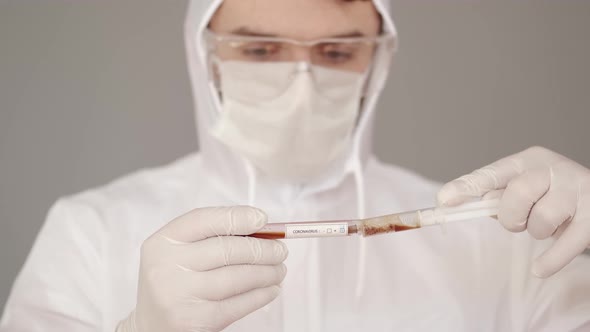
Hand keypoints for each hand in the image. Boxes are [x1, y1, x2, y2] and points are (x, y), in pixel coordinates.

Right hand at [116, 206, 287, 331]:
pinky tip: (271, 289)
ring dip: (268, 272)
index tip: (263, 219)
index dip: (239, 217)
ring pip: (238, 277)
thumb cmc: (175, 281)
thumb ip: (212, 236)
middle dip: (263, 248)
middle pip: (227, 249)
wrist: (151, 325)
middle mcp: (166, 266)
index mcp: (163, 241)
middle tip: (281, 250)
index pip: (205, 220)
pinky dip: (261, 295)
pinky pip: (238, 304)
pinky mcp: (194, 321)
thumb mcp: (180, 252)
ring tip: (279, 270)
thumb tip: (262, 228)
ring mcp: (179, 295)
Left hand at [438, 146, 589, 277]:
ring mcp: (577, 191)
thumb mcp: (525, 189)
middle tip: (516, 223)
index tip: (443, 201)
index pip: (492, 173)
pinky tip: (539, 269)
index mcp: (529, 160)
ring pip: (542, 219)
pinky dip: (549, 261)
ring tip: (543, 227)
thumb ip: (497, 195)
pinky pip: (566, 246)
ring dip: (535, 232)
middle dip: (510, 216)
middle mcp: (554, 169)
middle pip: (518, 193)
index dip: (466, 188)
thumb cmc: (551, 195)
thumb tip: (467, 203)